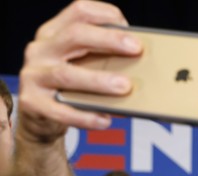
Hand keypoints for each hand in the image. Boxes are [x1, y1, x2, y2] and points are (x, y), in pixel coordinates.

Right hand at [17, 0, 141, 140]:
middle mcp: (41, 49)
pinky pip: (62, 111)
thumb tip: (140, 64)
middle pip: (75, 35)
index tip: (129, 27)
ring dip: (99, 80)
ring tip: (125, 86)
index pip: (79, 11)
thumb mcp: (79, 64)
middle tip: (136, 49)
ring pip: (67, 75)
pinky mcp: (33, 103)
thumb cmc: (68, 87)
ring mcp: (34, 75)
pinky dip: (85, 116)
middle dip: (108, 40)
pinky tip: (105, 119)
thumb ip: (101, 58)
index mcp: (54, 33)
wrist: (39, 116)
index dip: (105, 14)